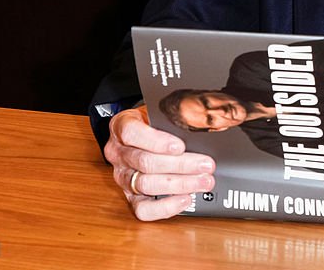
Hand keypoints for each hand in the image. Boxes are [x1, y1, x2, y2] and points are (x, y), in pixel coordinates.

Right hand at [103, 106, 216, 220]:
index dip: (156, 141)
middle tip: (205, 165)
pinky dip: (165, 207)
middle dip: (180, 165)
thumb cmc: (153, 123)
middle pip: (145, 162)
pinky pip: (143, 209)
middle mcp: (118, 153)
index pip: (132, 133)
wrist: (141, 134)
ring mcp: (123, 177)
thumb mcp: (160, 113)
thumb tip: (201, 128)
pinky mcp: (129, 197)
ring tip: (203, 181)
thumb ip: (173, 120)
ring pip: (146, 184)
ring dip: (180, 184)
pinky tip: (185, 199)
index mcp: (121, 127)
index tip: (180, 146)